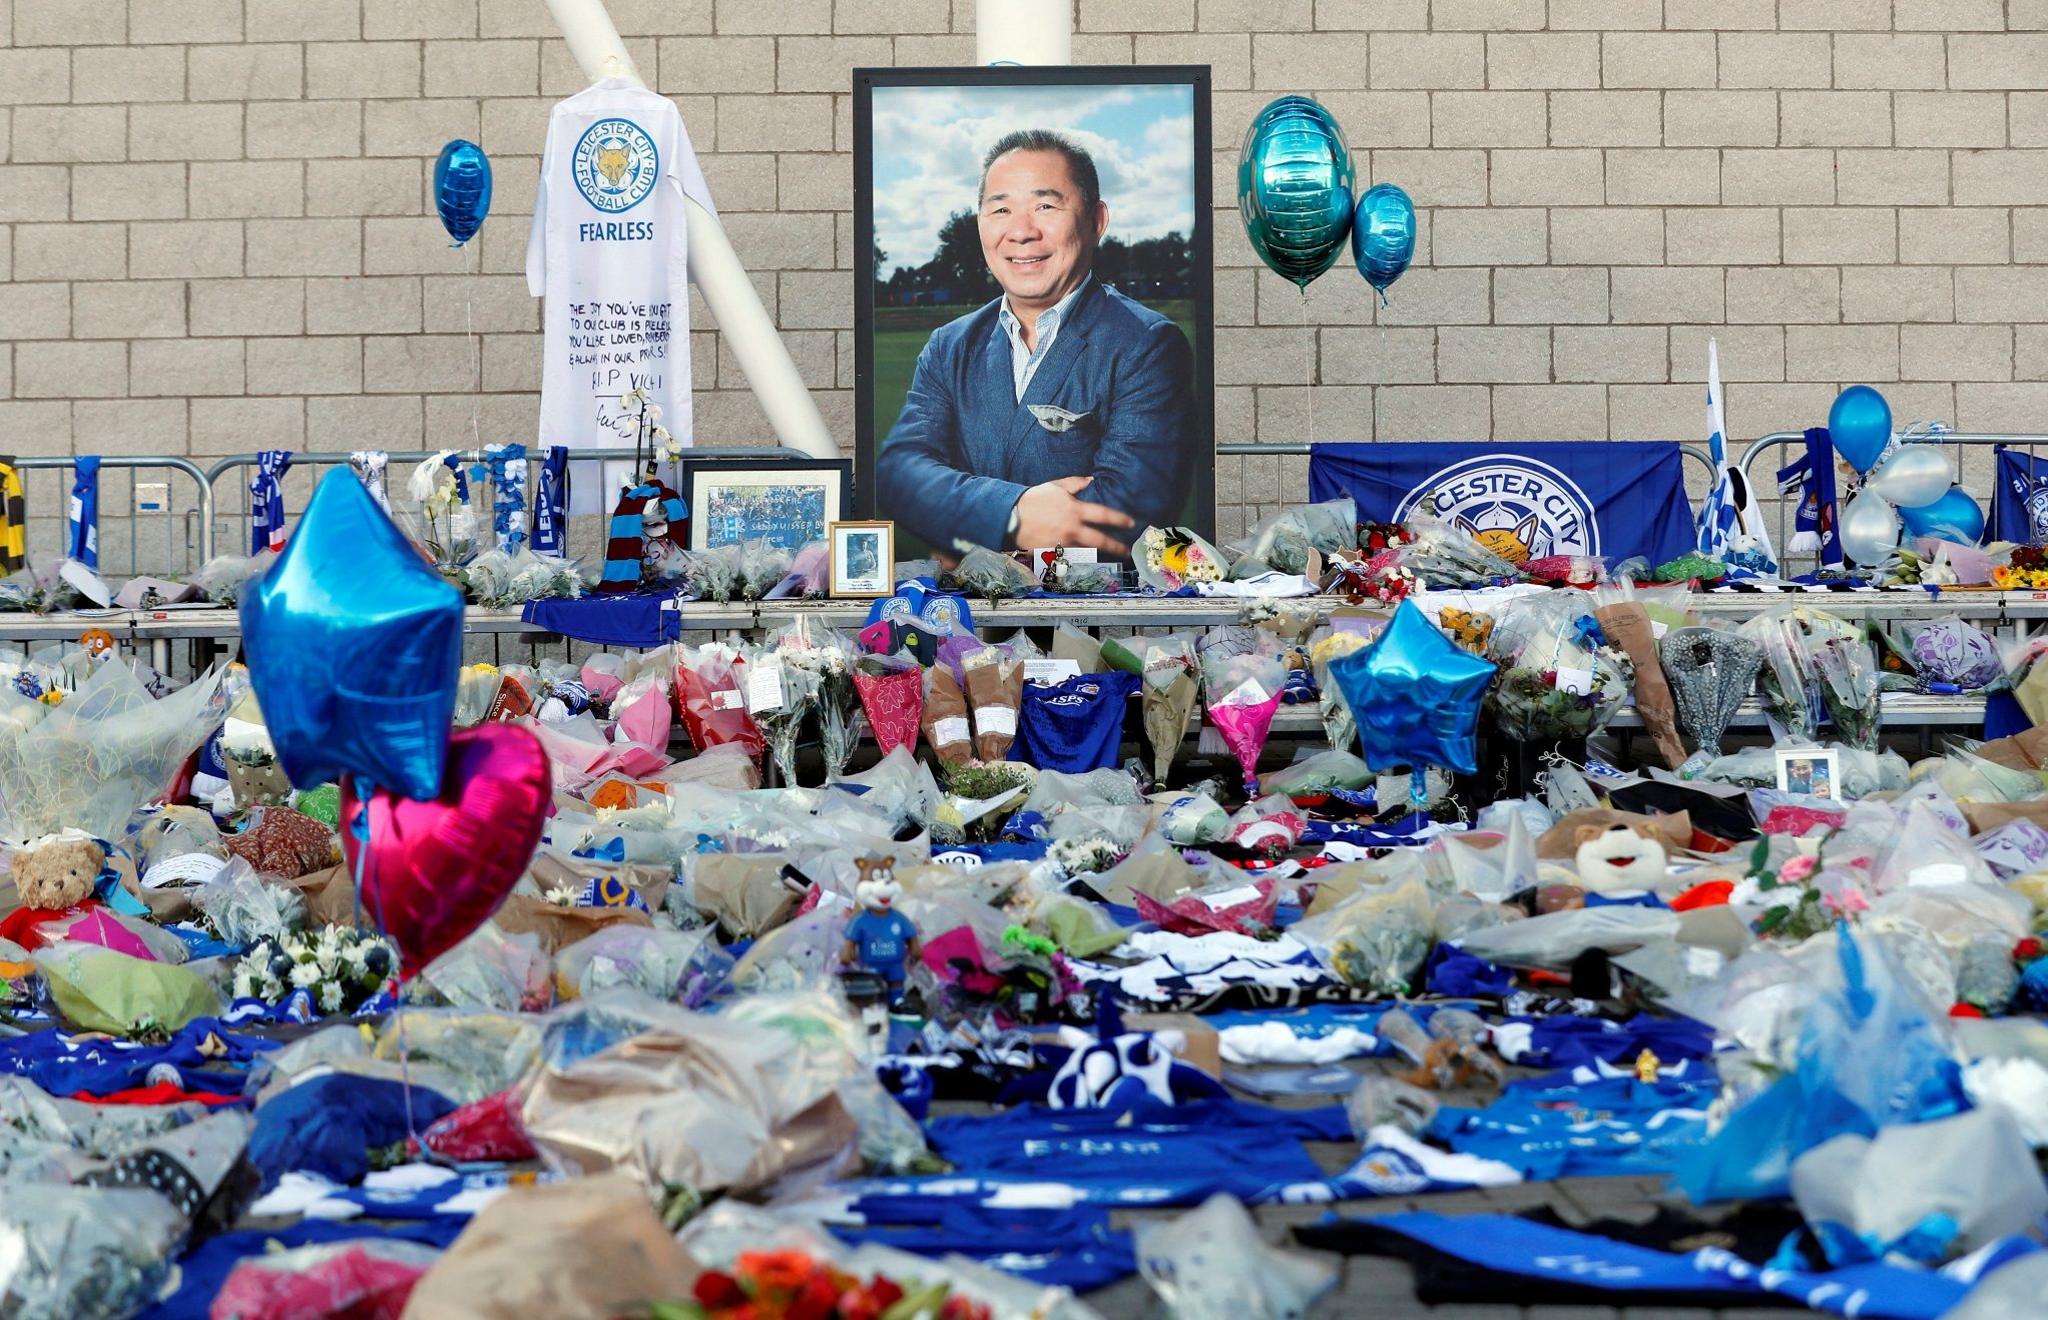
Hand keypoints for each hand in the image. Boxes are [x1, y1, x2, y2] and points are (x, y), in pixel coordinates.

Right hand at [1011, 476, 1134, 555]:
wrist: (1010, 517)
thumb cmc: (1033, 499)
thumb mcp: (1055, 487)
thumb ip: (1075, 484)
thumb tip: (1091, 480)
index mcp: (1074, 510)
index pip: (1103, 515)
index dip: (1119, 519)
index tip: (1130, 523)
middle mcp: (1072, 529)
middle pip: (1100, 540)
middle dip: (1116, 546)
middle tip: (1126, 551)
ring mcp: (1063, 543)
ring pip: (1086, 552)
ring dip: (1096, 553)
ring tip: (1104, 554)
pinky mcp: (1053, 554)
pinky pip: (1069, 557)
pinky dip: (1076, 557)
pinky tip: (1081, 557)